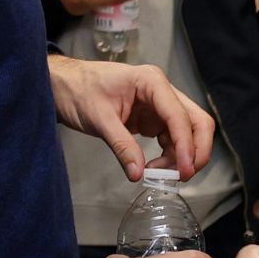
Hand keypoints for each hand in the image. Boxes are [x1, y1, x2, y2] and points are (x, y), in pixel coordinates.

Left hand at [45, 54, 215, 180]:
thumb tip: (138, 173)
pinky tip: (154, 167)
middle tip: (183, 175)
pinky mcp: (152, 117)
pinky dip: (170, 155)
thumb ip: (121, 145)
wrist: (62, 84)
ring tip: (159, 174)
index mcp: (151, 82)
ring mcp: (158, 105)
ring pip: (187, 132)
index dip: (186, 145)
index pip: (179, 115)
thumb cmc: (77, 90)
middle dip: (195, 150)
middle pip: (196, 121)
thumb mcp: (98, 119)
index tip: (184, 170)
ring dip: (182, 156)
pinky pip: (172, 138)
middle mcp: (161, 91)